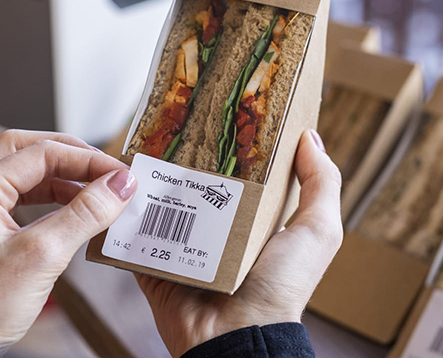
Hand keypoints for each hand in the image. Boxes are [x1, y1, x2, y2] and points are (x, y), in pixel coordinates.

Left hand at [0, 130, 136, 354]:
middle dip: (72, 157)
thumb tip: (119, 185)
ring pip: (28, 178)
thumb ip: (84, 215)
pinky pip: (26, 204)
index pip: (42, 153)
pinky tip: (77, 217)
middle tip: (107, 171)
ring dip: (65, 181)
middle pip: (30, 152)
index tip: (122, 175)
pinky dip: (54, 204)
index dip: (88, 160)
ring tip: (99, 194)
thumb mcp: (41, 257)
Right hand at [136, 130, 342, 356]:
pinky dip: (126, 213)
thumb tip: (311, 137)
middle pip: (199, 183)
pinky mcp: (155, 263)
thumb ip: (321, 184)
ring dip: (153, 180)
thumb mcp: (318, 232)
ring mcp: (184, 247)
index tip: (223, 108)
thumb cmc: (281, 286)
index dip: (235, 144)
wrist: (236, 336)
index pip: (244, 173)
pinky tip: (120, 185)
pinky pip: (134, 233)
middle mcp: (220, 231)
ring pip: (163, 202)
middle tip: (173, 120)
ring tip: (142, 146)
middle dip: (186, 155)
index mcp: (258, 221)